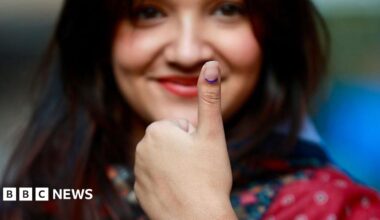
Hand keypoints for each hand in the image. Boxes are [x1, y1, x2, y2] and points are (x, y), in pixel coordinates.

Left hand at [133, 61, 236, 219]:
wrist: (197, 219)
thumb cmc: (208, 175)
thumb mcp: (212, 133)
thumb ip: (209, 97)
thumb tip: (211, 64)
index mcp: (157, 130)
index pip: (181, 127)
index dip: (195, 140)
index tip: (200, 155)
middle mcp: (141, 148)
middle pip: (172, 143)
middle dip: (185, 152)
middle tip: (196, 168)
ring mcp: (138, 172)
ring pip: (165, 161)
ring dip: (177, 167)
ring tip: (188, 181)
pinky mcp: (139, 191)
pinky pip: (157, 179)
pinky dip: (167, 184)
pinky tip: (178, 193)